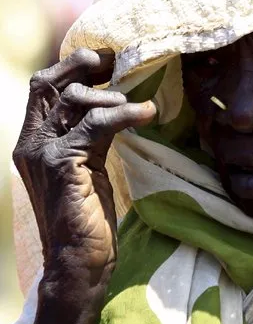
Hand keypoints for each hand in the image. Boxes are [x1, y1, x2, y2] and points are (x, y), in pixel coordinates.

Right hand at [12, 49, 155, 323]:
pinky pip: (97, 124)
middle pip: (47, 83)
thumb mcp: (87, 165)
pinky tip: (149, 113)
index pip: (41, 88)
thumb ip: (91, 135)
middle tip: (115, 64)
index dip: (71, 67)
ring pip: (73, 100)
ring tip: (139, 107)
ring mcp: (45, 154)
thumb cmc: (87, 216)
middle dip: (82, 66)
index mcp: (33, 142)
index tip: (104, 62)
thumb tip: (115, 105)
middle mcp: (31, 143)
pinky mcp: (66, 166)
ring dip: (111, 95)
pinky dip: (126, 113)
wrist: (79, 261)